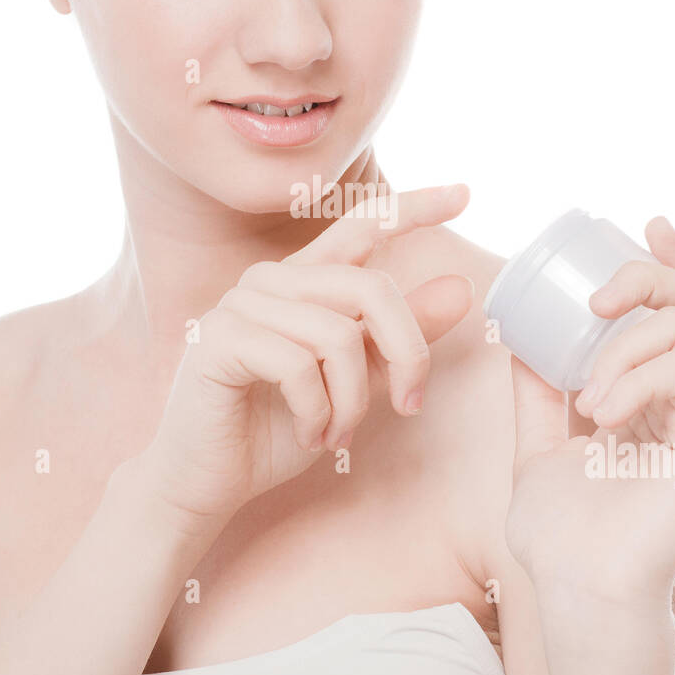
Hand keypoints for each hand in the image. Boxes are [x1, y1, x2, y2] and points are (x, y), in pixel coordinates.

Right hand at [140, 185, 473, 526]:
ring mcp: (240, 305)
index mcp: (304, 282)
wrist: (209, 482)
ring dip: (352, 401)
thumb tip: (461, 289)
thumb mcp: (355, 384)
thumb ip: (399, 338)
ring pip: (337, 335)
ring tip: (339, 434)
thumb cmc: (277, 431)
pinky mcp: (219, 340)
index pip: (360, 225)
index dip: (412, 207)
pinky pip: (297, 366)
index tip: (464, 192)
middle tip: (408, 405)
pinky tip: (310, 435)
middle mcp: (271, 281)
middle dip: (406, 352)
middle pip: (370, 287)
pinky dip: (318, 413)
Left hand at [504, 217, 674, 604]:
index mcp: (651, 394)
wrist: (577, 586)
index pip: (674, 312)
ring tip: (585, 398)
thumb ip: (538, 388)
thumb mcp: (537, 441)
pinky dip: (633, 379)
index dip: (669, 262)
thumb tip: (518, 331)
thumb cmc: (561, 530)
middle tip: (600, 290)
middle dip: (647, 274)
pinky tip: (602, 414)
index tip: (644, 225)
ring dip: (619, 346)